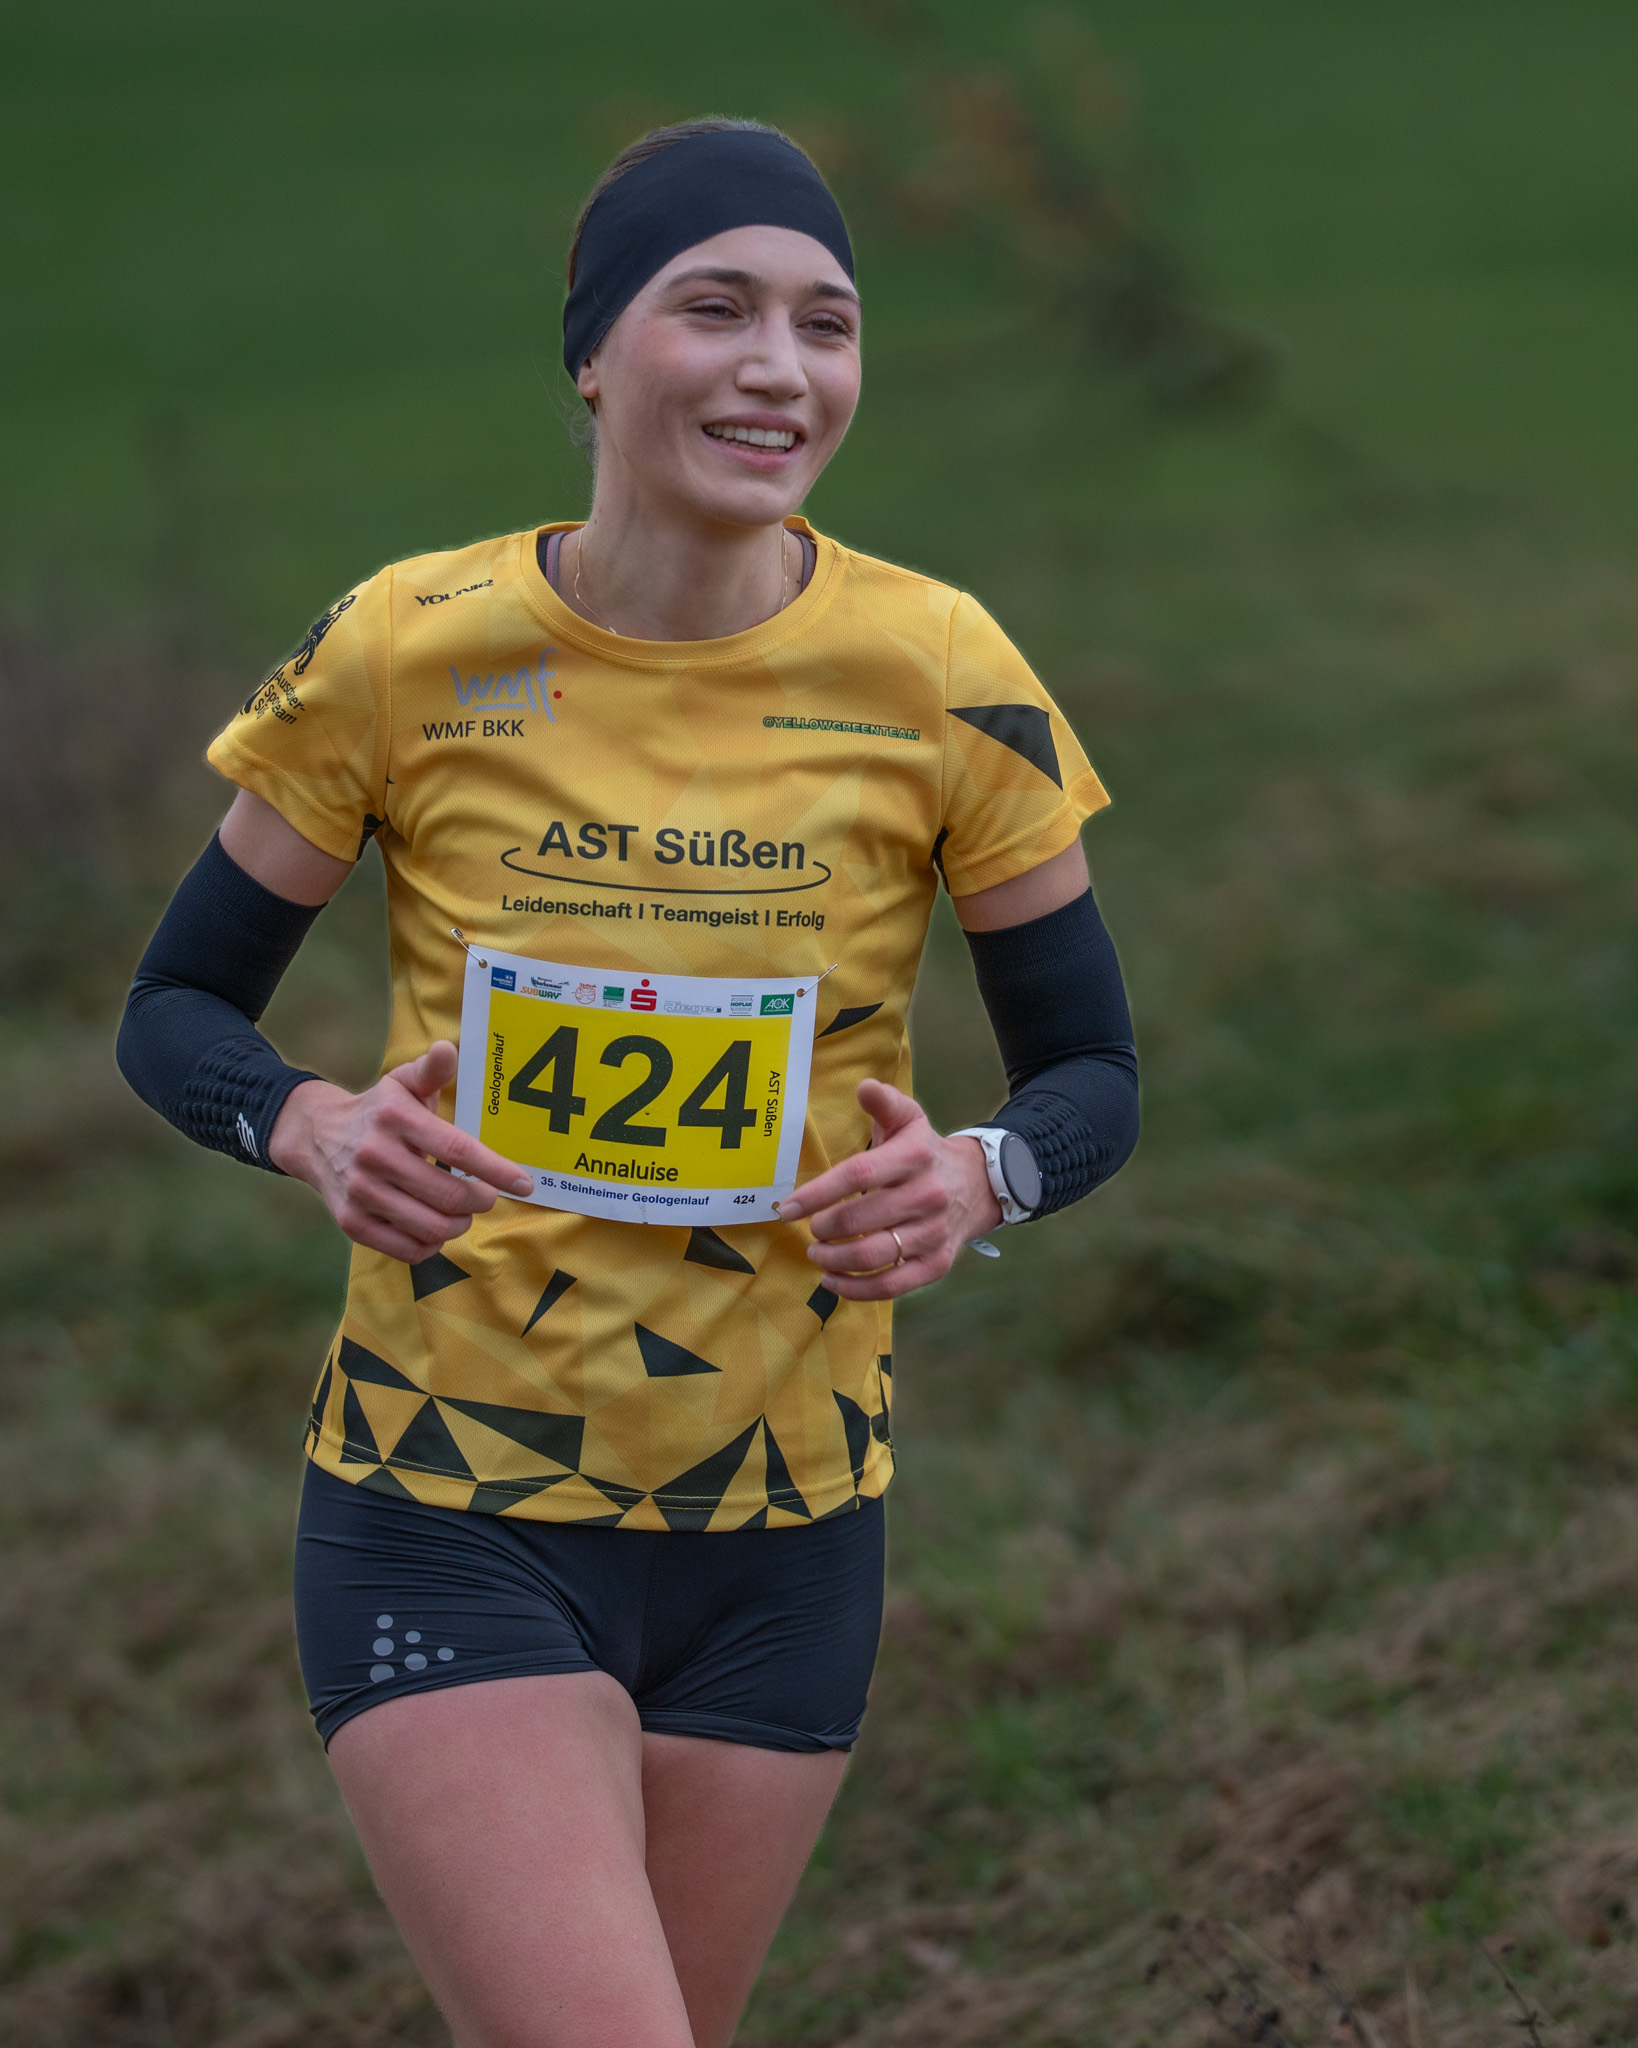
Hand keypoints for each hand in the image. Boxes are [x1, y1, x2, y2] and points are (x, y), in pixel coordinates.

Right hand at [269, 1040, 533, 1263]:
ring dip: (460, 1224)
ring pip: (432, 1227)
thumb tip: (448, 1049)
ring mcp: (361, 1193)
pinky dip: (431, 1244)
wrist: (315, 1136)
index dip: (496, 1170)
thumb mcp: (403, 1083)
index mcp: (395, 1118)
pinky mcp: (351, 1223)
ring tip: (462, 1212)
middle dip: (482, 1200)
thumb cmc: (378, 1111)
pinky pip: (407, 1249)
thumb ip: (431, 1070)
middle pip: (450, 1195)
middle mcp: (375, 1156)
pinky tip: (435, 1227)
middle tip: (486, 1195)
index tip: (524, 1183)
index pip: (457, 1150)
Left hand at [776, 1079, 1001, 1300]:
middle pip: (859, 1219)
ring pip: (872, 1256)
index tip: (787, 1207)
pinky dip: (855, 1289)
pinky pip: (891, 1286)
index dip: (817, 1193)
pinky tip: (832, 1280)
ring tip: (816, 1253)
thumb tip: (863, 1087)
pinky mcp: (937, 1265)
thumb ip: (884, 1102)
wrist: (977, 1186)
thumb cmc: (925, 1151)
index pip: (857, 1175)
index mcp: (915, 1157)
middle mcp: (927, 1196)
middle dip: (822, 1228)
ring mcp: (933, 1234)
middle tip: (809, 1229)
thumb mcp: (909, 1119)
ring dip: (833, 1259)